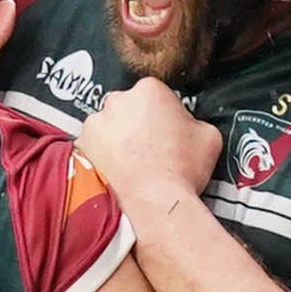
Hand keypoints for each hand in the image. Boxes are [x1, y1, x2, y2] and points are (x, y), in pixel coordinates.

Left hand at [77, 77, 219, 204]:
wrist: (154, 202)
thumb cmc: (182, 168)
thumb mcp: (208, 135)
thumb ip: (194, 121)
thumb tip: (188, 125)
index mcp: (149, 89)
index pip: (156, 95)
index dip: (165, 114)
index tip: (169, 130)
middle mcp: (117, 100)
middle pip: (129, 108)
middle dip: (138, 123)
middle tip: (151, 147)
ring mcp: (95, 123)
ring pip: (109, 126)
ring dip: (118, 139)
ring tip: (133, 163)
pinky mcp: (81, 147)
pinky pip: (94, 147)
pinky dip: (102, 156)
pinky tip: (118, 171)